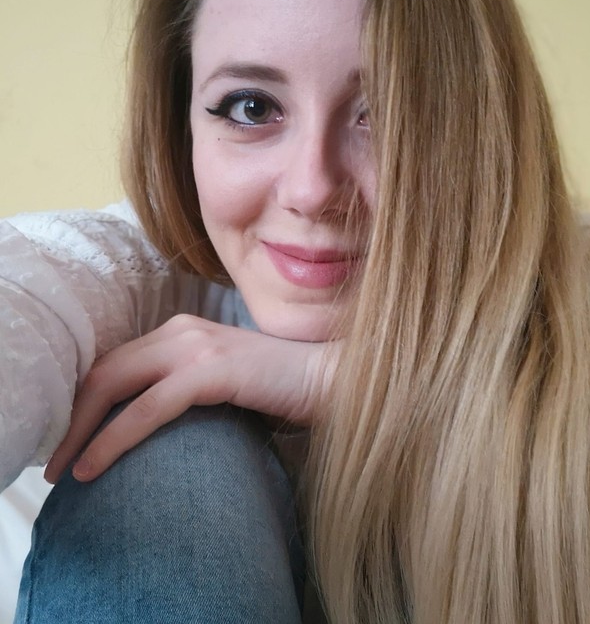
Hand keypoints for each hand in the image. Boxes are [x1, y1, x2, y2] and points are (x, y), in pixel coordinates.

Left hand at [44, 314, 330, 483]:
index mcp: (180, 330)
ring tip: (63, 472)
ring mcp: (196, 345)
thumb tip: (144, 419)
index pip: (113, 362)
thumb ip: (183, 386)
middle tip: (52, 462)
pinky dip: (114, 437)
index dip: (82, 402)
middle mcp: (181, 328)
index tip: (69, 440)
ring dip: (80, 430)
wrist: (326, 378)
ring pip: (115, 385)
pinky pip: (149, 406)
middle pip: (104, 371)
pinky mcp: (211, 368)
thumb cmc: (276, 388)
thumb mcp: (219, 380)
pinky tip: (93, 466)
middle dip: (70, 418)